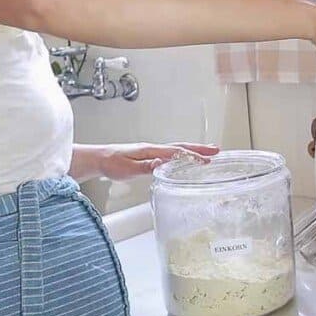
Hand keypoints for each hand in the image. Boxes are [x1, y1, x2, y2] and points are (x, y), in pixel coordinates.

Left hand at [97, 142, 219, 180]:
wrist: (99, 158)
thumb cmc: (111, 163)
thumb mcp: (127, 168)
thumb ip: (145, 166)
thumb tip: (162, 164)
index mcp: (150, 151)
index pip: (175, 152)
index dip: (192, 156)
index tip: (206, 160)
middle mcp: (154, 148)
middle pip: (181, 147)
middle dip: (199, 149)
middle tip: (216, 151)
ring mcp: (153, 151)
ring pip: (177, 149)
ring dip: (194, 150)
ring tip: (208, 153)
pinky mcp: (150, 155)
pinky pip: (172, 153)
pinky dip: (184, 154)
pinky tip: (188, 159)